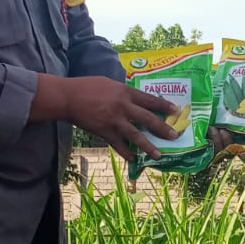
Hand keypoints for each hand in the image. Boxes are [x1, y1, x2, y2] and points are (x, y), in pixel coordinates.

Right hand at [35, 75, 175, 160]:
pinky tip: (134, 159)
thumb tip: (135, 99)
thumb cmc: (87, 87)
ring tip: (159, 155)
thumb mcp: (109, 84)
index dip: (164, 106)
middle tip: (174, 135)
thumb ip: (123, 92)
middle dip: (163, 128)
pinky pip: (119, 145)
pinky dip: (127, 153)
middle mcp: (123, 106)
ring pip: (137, 136)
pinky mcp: (105, 132)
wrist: (68, 97)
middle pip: (148, 119)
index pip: (150, 100)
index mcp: (125, 92)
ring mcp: (115, 121)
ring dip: (149, 146)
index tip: (176, 111)